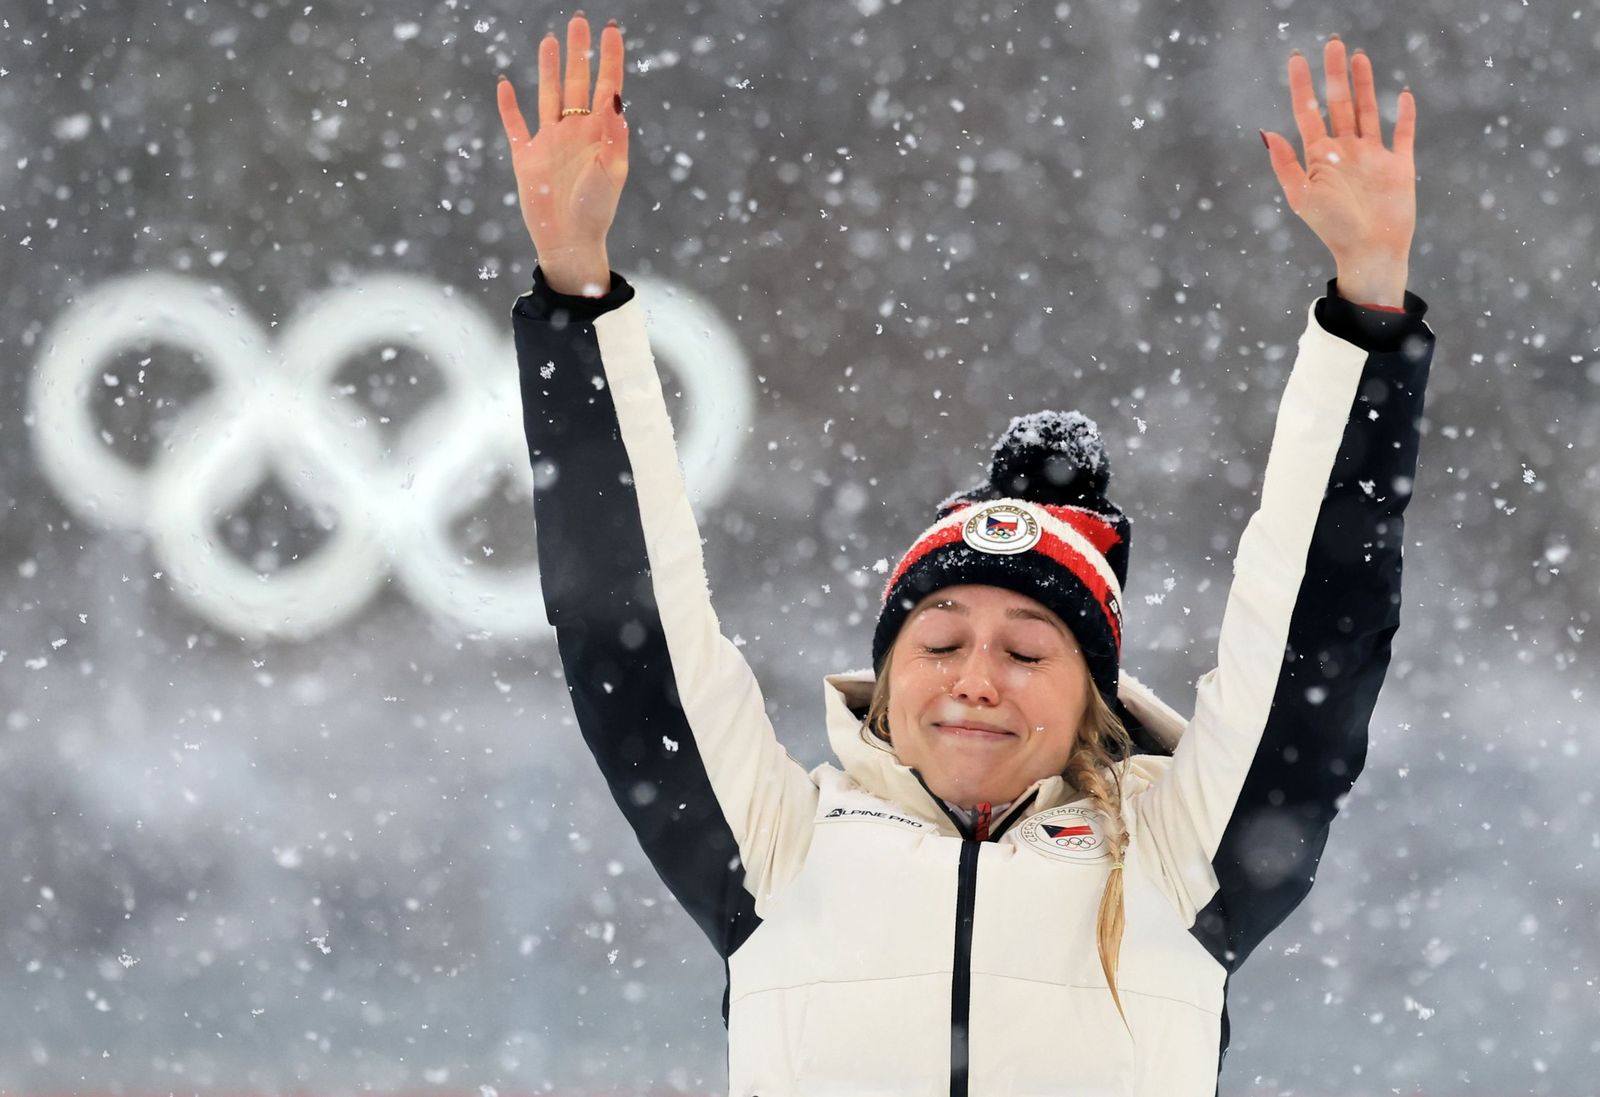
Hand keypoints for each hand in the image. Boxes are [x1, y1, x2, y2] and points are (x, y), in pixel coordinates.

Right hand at [496, 12, 628, 294]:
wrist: (568, 242)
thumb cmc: (596, 212)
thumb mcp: (612, 174)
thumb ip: (614, 136)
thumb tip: (615, 98)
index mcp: (599, 134)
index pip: (606, 86)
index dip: (609, 58)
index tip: (611, 29)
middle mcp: (574, 132)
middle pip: (576, 82)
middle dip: (578, 52)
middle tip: (579, 21)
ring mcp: (549, 142)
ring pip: (548, 95)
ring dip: (549, 68)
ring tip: (550, 40)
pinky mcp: (526, 157)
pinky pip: (515, 125)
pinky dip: (508, 105)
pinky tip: (505, 84)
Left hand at [1261, 37, 1416, 298]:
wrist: (1370, 250)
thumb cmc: (1332, 228)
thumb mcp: (1302, 196)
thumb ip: (1286, 164)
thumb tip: (1266, 132)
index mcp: (1319, 157)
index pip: (1308, 112)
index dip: (1302, 86)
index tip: (1297, 58)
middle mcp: (1345, 152)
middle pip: (1339, 103)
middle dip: (1335, 74)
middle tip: (1332, 42)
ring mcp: (1372, 156)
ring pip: (1367, 111)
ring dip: (1364, 84)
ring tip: (1358, 56)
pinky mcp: (1399, 164)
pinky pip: (1402, 133)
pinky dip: (1404, 114)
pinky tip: (1401, 94)